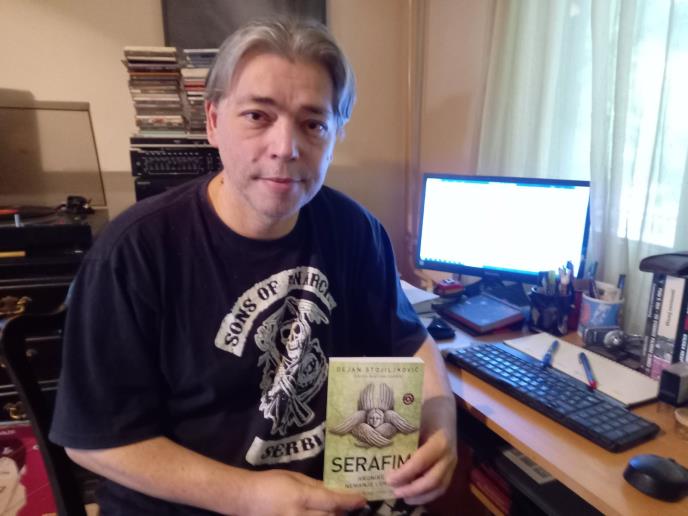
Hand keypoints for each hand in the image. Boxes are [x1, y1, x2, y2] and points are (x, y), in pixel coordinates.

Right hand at [238, 469, 366, 515]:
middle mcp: (298, 515)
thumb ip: (315, 485)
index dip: (349, 500)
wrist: (244, 499)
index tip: (362, 499)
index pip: (331, 500)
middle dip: (342, 513)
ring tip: (337, 512)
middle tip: (353, 508)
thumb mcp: (293, 477)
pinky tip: (322, 514)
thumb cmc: (269, 483)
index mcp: (300, 497)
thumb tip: (334, 490)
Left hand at [384, 396, 456, 505]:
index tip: (388, 478)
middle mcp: (448, 455)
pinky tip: (413, 496)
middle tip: (393, 490)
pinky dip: (427, 495)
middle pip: (433, 480)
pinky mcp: (451, 468)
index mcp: (439, 441)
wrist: (443, 406)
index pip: (421, 461)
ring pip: (439, 487)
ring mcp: (452, 463)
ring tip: (402, 497)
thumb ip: (402, 434)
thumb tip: (377, 444)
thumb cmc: (424, 411)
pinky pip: (442, 486)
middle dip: (412, 489)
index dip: (405, 473)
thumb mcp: (414, 419)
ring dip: (420, 496)